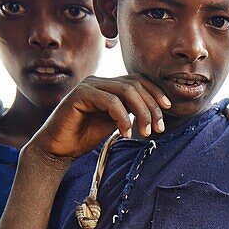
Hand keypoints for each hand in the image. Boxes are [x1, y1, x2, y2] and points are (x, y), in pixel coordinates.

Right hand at [31, 74, 169, 161]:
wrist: (59, 147)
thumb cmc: (86, 136)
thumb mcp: (115, 122)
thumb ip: (130, 111)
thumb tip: (156, 110)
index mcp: (108, 85)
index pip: (138, 80)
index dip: (156, 92)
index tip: (168, 109)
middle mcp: (99, 81)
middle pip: (135, 84)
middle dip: (152, 106)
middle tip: (158, 128)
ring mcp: (89, 85)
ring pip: (126, 91)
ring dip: (142, 112)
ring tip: (145, 133)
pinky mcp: (80, 94)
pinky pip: (110, 101)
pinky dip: (122, 117)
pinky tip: (125, 133)